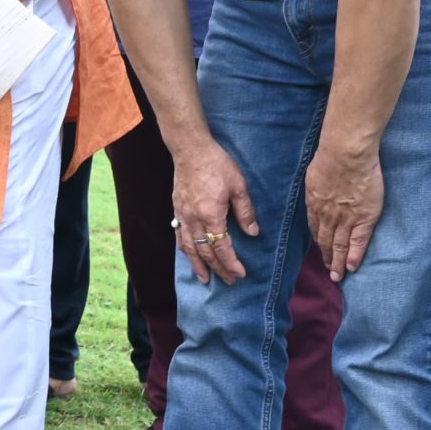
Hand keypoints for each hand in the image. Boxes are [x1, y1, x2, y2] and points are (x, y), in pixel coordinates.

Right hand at [168, 138, 257, 282]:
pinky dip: (184, 249)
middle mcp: (194, 219)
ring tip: (204, 279)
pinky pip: (179, 235)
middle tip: (229, 281)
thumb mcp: (238, 186)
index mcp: (211, 215)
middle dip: (218, 269)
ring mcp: (183, 215)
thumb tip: (253, 233)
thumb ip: (245, 211)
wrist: (191, 149)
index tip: (241, 274)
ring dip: (197, 265)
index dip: (231, 263)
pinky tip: (189, 255)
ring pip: (189, 247)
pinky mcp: (177, 209)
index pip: (222, 247)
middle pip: (206, 251)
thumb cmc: (217, 164)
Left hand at [305, 141, 384, 278]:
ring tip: (338, 276)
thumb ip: (316, 187)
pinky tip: (352, 268)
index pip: (315, 228)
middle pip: (325, 242)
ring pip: (340, 246)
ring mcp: (345, 219)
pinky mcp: (364, 219)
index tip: (321, 251)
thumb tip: (317, 189)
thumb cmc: (331, 157)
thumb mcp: (314, 173)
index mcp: (315, 204)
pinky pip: (358, 243)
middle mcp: (327, 216)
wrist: (347, 155)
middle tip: (329, 272)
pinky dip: (354, 257)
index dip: (318, 241)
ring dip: (338, 263)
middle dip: (327, 258)